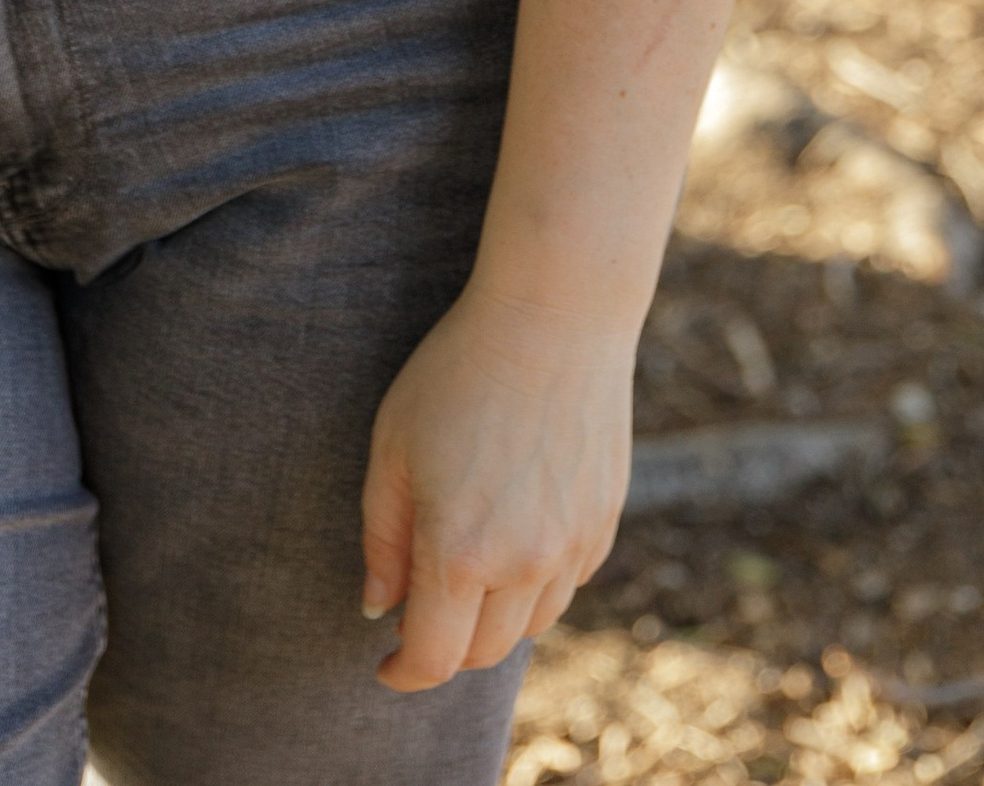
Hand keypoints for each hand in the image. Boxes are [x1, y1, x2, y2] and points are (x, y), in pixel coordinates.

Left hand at [359, 284, 633, 692]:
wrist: (555, 313)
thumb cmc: (459, 370)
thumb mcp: (394, 444)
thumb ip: (383, 536)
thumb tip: (378, 605)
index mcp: (460, 551)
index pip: (432, 657)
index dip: (403, 671)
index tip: (385, 664)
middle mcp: (524, 564)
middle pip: (482, 652)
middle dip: (445, 647)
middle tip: (418, 614)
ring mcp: (573, 546)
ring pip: (530, 624)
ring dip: (493, 619)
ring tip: (466, 572)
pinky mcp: (604, 522)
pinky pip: (567, 583)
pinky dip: (536, 584)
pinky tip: (515, 537)